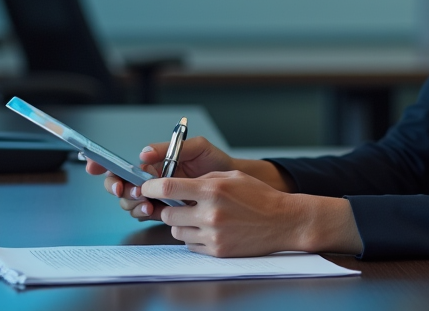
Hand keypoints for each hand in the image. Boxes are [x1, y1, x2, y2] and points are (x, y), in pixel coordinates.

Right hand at [84, 136, 232, 220]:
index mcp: (153, 163)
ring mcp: (155, 197)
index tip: (93, 164)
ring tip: (144, 201)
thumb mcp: (197, 147)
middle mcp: (150, 180)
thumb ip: (170, 147)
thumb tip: (143, 152)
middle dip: (116, 187)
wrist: (233, 184)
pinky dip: (143, 212)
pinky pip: (144, 214)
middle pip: (119, 185)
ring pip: (129, 202)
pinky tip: (151, 209)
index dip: (103, 164)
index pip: (123, 164)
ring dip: (131, 202)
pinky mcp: (164, 211)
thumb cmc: (216, 162)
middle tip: (124, 188)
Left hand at [143, 171, 362, 256]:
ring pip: (176, 232)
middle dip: (170, 209)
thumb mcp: (232, 177)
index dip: (151, 187)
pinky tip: (210, 230)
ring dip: (181, 225)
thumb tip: (178, 185)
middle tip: (182, 205)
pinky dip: (194, 238)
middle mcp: (209, 213)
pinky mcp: (217, 251)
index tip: (145, 187)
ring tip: (199, 218)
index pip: (168, 188)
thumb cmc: (259, 196)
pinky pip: (190, 245)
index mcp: (212, 190)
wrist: (283, 221)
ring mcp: (212, 235)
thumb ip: (204, 180)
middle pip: (168, 214)